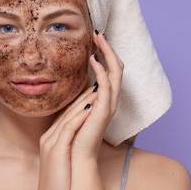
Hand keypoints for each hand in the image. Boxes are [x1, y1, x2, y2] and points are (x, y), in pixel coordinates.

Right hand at [35, 83, 97, 189]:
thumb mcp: (63, 163)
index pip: (66, 115)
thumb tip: (80, 141)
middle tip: (98, 79)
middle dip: (83, 94)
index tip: (94, 88)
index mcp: (50, 139)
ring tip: (97, 87)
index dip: (80, 100)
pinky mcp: (56, 150)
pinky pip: (68, 128)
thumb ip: (69, 149)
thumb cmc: (60, 187)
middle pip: (67, 111)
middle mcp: (48, 137)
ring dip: (83, 101)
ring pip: (68, 116)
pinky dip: (79, 116)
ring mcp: (50, 143)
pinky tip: (90, 107)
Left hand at [71, 31, 123, 157]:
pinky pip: (107, 85)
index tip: (94, 38)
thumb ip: (80, 96)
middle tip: (98, 32)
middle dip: (108, 48)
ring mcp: (110, 105)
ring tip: (98, 38)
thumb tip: (77, 82)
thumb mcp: (76, 109)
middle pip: (117, 67)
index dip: (105, 53)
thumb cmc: (74, 135)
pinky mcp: (104, 110)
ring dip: (107, 53)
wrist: (76, 157)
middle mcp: (111, 100)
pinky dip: (101, 70)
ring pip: (116, 72)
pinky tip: (93, 59)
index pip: (110, 70)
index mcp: (105, 99)